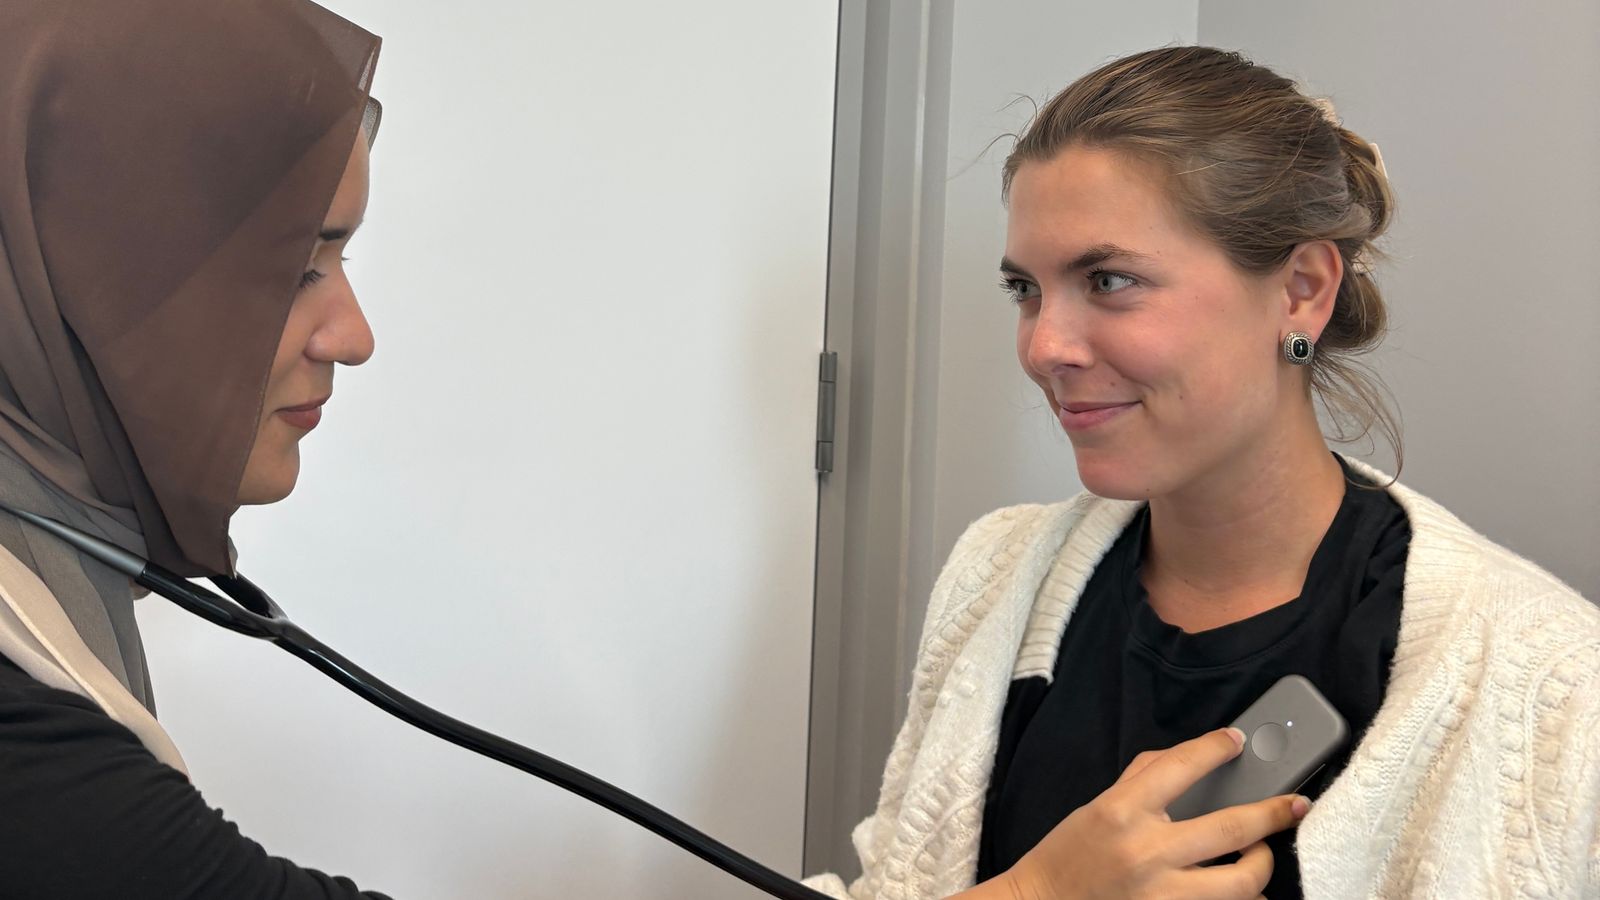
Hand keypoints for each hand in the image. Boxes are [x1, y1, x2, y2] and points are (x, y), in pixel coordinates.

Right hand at [986, 727, 1309, 899]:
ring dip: (1262, 865)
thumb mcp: (1097, 807)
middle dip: (1274, 814)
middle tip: (1294, 805)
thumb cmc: (1066, 856)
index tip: (1237, 740)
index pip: (1181, 766)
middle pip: (1233, 828)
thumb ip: (1142, 779)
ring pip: (1242, 882)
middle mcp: (1145, 851)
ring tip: (1261, 854)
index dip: (1216, 747)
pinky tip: (1245, 889)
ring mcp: (1160, 895)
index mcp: (1121, 811)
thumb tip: (1190, 758)